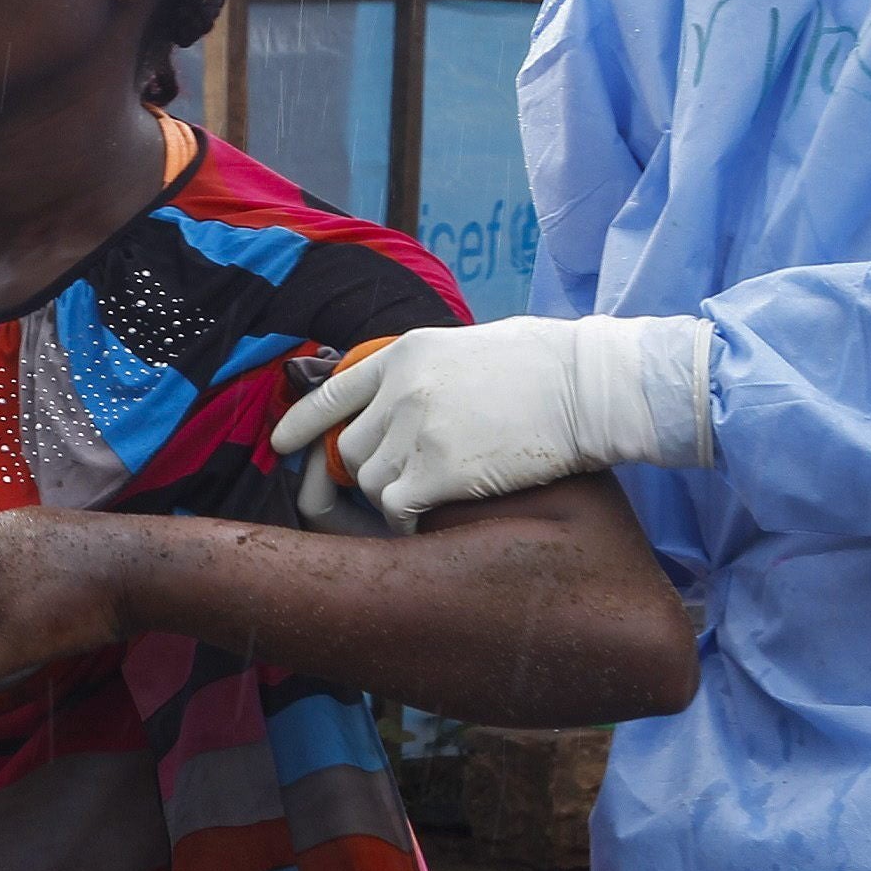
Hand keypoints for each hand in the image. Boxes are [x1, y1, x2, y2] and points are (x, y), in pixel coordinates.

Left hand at [268, 314, 712, 527]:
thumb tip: (397, 405)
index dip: (302, 423)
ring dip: (395, 496)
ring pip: (370, 483)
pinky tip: (438, 517)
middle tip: (409, 481)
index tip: (280, 446)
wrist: (590, 387)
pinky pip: (397, 509)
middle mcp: (401, 390)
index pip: (333, 391)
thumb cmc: (545, 369)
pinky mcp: (438, 470)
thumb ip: (424, 375)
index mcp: (406, 354)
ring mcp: (416, 430)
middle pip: (351, 450)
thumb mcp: (468, 349)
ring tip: (438, 492)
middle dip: (371, 471)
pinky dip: (410, 522)